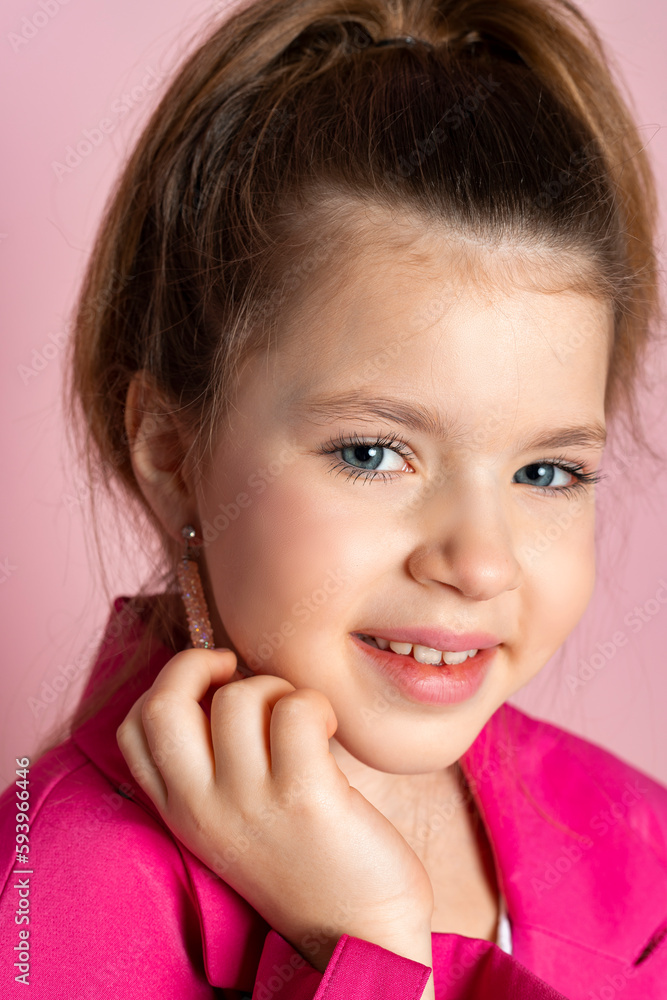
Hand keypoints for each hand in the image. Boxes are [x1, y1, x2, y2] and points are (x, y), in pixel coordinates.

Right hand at [116, 648, 434, 968]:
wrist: (359, 935)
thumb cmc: (304, 861)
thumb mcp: (232, 821)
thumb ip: (213, 766)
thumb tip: (223, 681)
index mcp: (181, 811)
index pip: (134, 727)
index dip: (168, 686)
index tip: (212, 685)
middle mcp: (203, 807)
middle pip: (163, 703)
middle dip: (197, 664)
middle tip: (240, 674)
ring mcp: (251, 803)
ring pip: (240, 696)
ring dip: (275, 688)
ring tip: (301, 720)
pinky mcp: (304, 797)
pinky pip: (296, 709)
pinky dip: (315, 703)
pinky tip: (329, 730)